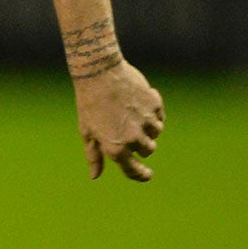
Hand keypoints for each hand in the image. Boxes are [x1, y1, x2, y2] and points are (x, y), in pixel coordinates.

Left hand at [74, 61, 164, 181]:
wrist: (99, 73)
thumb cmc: (89, 104)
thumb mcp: (87, 132)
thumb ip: (94, 156)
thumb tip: (95, 176)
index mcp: (115, 148)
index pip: (133, 170)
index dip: (141, 175)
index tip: (148, 175)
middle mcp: (133, 138)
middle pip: (148, 150)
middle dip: (140, 143)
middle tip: (126, 126)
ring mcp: (146, 122)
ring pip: (156, 133)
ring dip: (148, 127)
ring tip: (130, 112)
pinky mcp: (154, 105)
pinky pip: (160, 116)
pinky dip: (152, 113)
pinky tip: (137, 102)